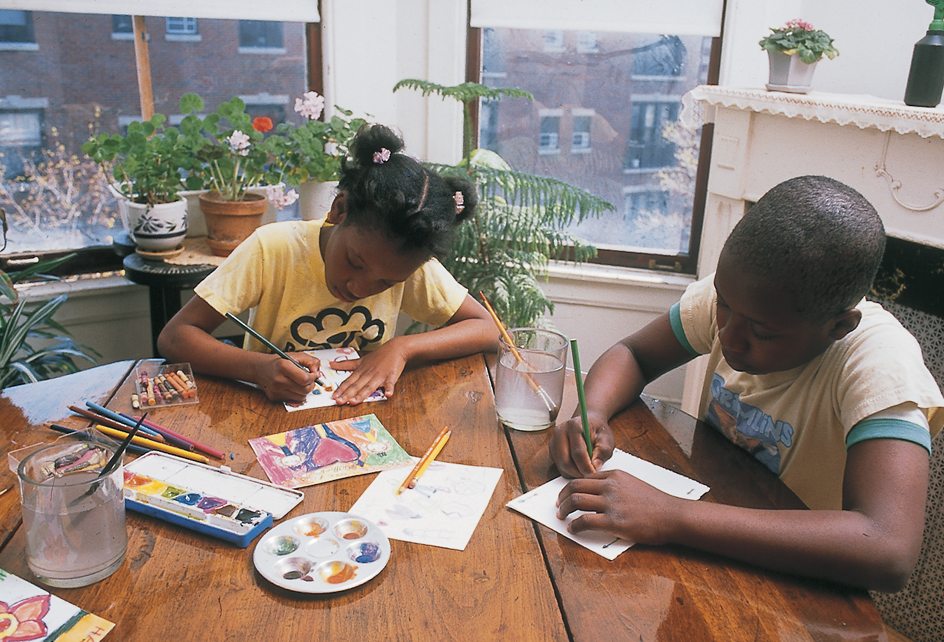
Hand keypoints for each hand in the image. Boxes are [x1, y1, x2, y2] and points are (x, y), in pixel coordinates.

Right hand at [255, 352, 320, 402]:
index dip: (313, 378)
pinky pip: (293, 399)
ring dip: (304, 390)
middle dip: (310, 384)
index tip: (313, 374)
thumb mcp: (297, 356)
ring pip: (301, 397)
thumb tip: (318, 374)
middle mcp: (278, 380)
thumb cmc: (280, 361)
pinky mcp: (274, 398)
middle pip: (304, 390)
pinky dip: (296, 394)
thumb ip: (311, 362)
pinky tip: (292, 387)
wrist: (260, 368)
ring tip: (299, 382)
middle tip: (308, 379)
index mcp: (284, 367)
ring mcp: (276, 391)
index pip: (305, 379)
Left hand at [330, 342, 405, 404]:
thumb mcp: (360, 360)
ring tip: (354, 401)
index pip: (348, 381)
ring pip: (369, 386)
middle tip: (339, 402)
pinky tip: (388, 394)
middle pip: (356, 386)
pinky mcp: (391, 376)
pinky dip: (389, 388)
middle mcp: (368, 374)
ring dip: (362, 394)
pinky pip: (390, 383)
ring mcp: (379, 376)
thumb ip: (345, 364)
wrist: (395, 348)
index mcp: (361, 371)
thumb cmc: (378, 356)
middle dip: (347, 394)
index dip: (341, 389)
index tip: (333, 397)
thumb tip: (331, 364)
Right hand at [549, 412, 614, 477]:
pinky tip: (579, 467)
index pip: (577, 452)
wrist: (587, 425)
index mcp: (574, 426)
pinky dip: (569, 472)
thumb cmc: (597, 431)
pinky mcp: (552, 450)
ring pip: (561, 466)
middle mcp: (560, 432)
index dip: (586, 466)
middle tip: (590, 474)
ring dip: (574, 473)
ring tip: (586, 470)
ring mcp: (554, 441)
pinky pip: (559, 467)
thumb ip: (603, 451)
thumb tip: (596, 465)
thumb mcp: (607, 439)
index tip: (594, 472)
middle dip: (578, 472)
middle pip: (565, 461)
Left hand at [556, 470, 679, 545]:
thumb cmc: (656, 503)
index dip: (572, 487)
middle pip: (575, 486)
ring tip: (562, 517)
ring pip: (576, 501)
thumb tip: (598, 494)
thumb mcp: (633, 484)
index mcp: (614, 476)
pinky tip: (573, 529)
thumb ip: (615, 486)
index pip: (585, 478)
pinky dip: (574, 525)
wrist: (672, 515)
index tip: (567, 494)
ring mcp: (611, 503)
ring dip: (565, 509)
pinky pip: (584, 521)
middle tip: (559, 505)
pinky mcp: (613, 521)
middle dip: (563, 496)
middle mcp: (610, 486)